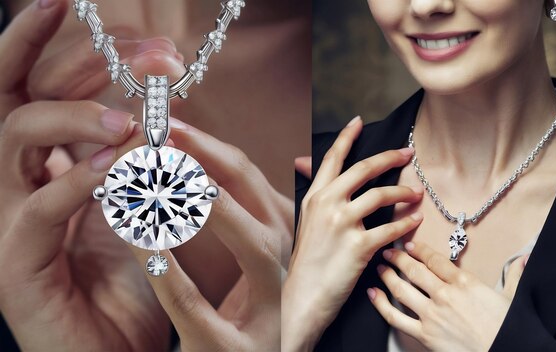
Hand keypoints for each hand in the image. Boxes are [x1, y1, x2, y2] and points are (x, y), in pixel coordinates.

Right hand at [0, 1, 179, 349]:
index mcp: (43, 169)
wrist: (120, 350)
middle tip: (116, 41)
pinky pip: (36, 210)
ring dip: (73, 115)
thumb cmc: (133, 279)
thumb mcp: (139, 205)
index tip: (96, 14)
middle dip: (56, 57)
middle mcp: (15, 187)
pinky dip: (78, 181)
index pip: (36, 91)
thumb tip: (159, 102)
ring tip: (130, 118)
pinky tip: (119, 167)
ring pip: (13, 141)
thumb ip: (139, 157)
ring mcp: (8, 223)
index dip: (58, 47)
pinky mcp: (15, 264)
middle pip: (12, 99)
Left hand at [120, 117, 285, 350]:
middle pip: (259, 200)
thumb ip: (244, 219)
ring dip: (206, 205)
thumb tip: (216, 165)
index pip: (252, 181)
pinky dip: (164, 266)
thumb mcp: (257, 266)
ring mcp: (270, 310)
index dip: (212, 148)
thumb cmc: (248, 319)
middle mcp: (288, 268)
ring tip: (158, 175)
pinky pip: (194, 303)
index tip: (172, 124)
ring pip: (253, 246)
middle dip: (211, 159)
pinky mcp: (232, 350)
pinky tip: (136, 240)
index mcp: (285, 241)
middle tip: (162, 135)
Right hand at [283, 116, 423, 350]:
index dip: (347, 136)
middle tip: (408, 152)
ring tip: (416, 193)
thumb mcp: (306, 222)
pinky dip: (407, 222)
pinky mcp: (359, 246)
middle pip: (364, 168)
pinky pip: (392, 228)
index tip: (360, 121)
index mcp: (315, 197)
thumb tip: (305, 164)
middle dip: (390, 156)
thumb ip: (316, 195)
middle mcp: (328, 204)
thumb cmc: (306, 262)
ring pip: (382, 195)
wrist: (302, 297)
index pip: (332, 158)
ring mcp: (343, 224)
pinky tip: (415, 220)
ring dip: (405, 191)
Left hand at [369, 241, 526, 351]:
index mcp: (465, 283)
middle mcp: (445, 294)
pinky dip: (381, 304)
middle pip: (414, 270)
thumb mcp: (514, 299)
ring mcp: (432, 314)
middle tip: (388, 251)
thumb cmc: (508, 330)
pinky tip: (373, 294)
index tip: (411, 245)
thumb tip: (524, 257)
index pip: (436, 260)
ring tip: (380, 268)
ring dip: (387, 276)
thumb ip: (514, 276)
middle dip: (398, 258)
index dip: (420, 250)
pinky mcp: (424, 334)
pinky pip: (395, 317)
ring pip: (401, 289)